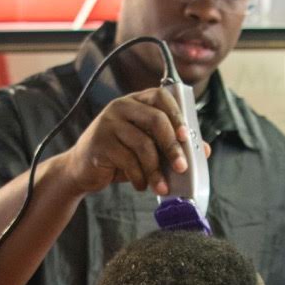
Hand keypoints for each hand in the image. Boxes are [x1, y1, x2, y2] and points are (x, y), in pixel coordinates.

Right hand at [62, 88, 193, 197]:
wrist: (81, 170)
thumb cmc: (119, 157)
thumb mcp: (147, 148)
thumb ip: (172, 145)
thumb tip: (203, 149)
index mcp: (136, 101)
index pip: (161, 96)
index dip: (177, 115)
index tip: (187, 137)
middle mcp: (121, 106)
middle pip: (155, 120)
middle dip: (172, 146)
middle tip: (182, 167)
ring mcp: (108, 123)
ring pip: (143, 144)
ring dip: (156, 170)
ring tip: (162, 187)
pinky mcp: (100, 142)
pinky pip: (128, 160)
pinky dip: (139, 177)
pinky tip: (141, 185)